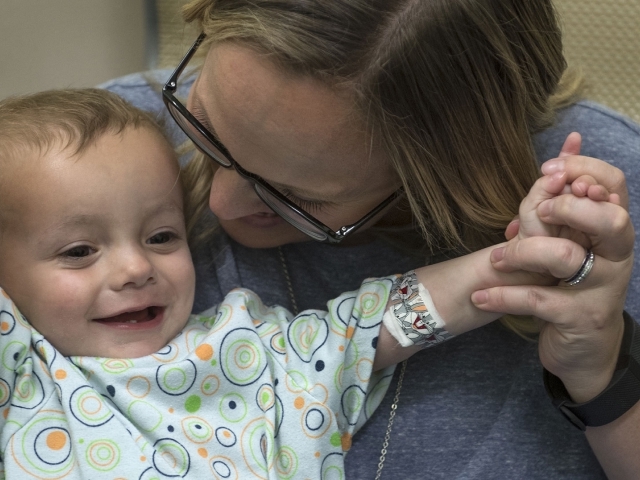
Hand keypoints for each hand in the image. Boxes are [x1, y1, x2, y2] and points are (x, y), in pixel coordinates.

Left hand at [472, 133, 634, 402]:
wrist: (585, 349)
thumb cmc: (572, 285)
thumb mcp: (572, 238)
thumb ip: (567, 195)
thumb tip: (569, 141)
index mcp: (613, 230)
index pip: (615, 184)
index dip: (583, 170)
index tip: (547, 171)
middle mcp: (617, 257)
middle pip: (608, 219)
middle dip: (567, 207)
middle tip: (536, 210)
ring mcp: (602, 290)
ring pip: (566, 257)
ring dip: (523, 251)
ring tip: (496, 257)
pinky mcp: (580, 319)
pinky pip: (538, 300)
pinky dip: (504, 296)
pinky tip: (481, 295)